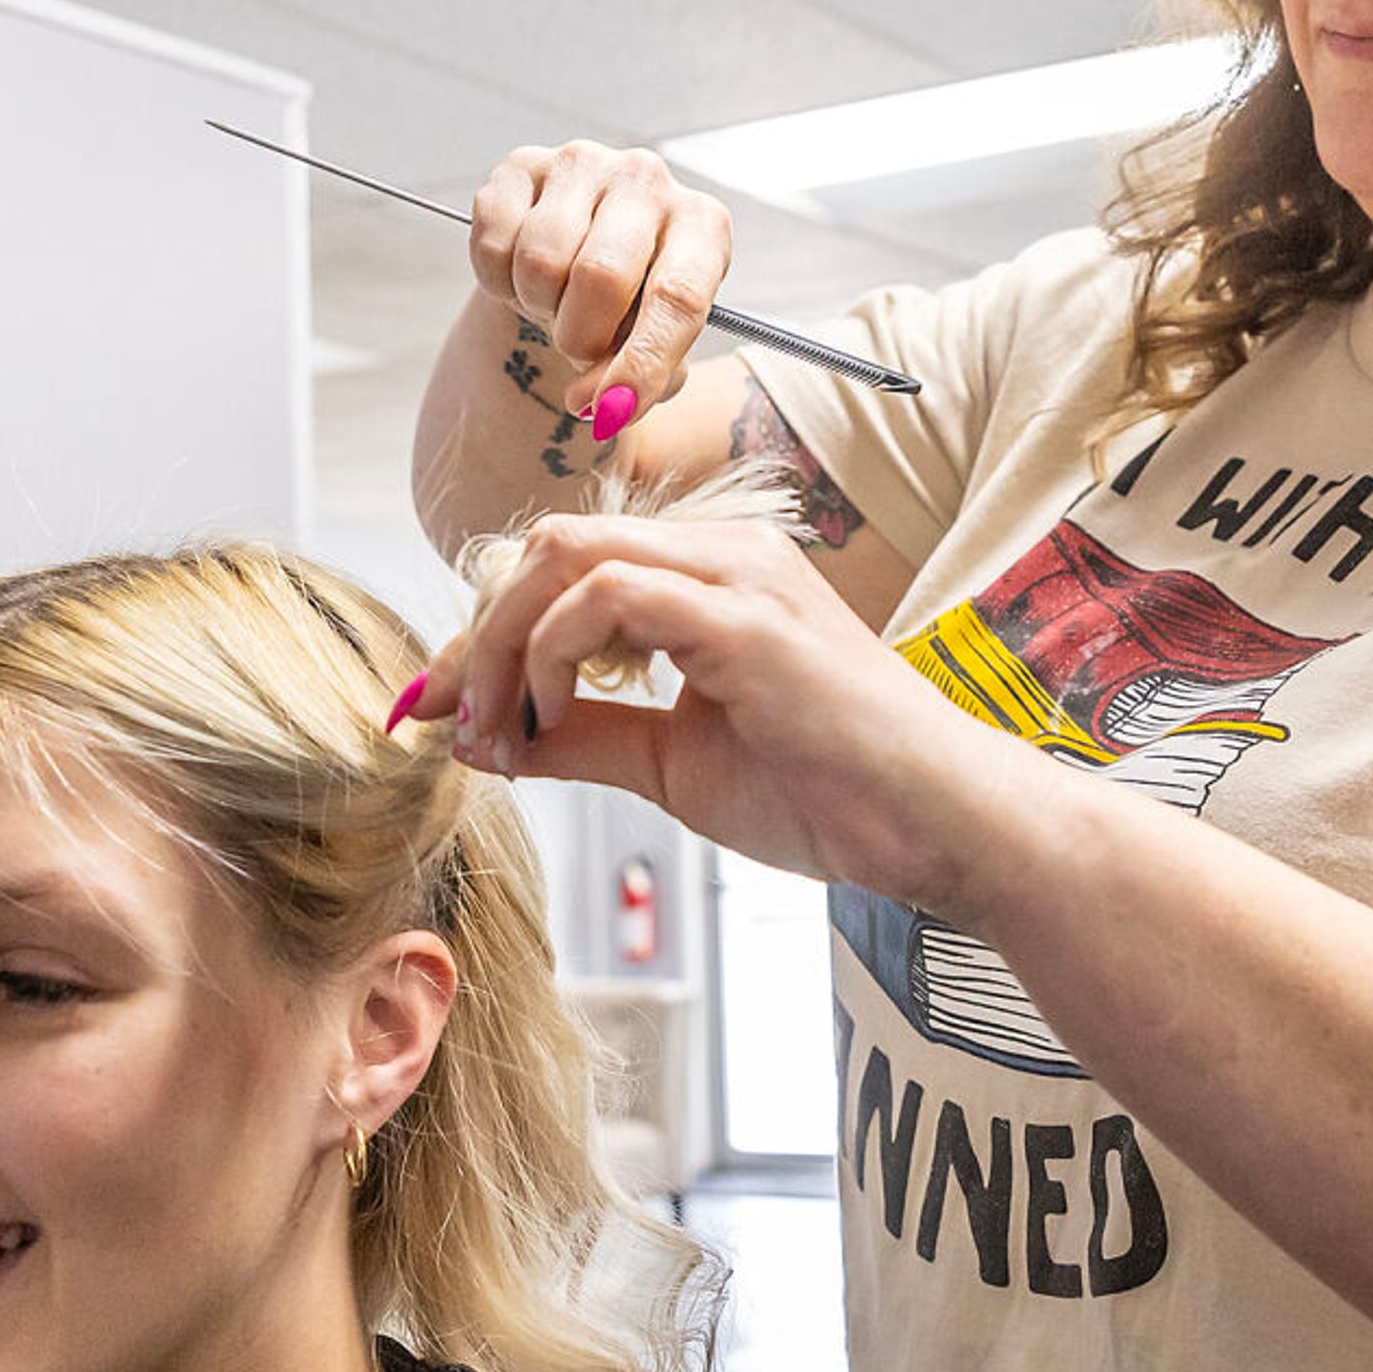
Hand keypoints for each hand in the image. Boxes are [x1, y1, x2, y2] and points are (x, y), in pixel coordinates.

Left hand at [397, 513, 1040, 913]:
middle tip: (450, 718)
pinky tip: (548, 714)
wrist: (934, 826)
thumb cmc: (831, 793)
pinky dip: (552, 652)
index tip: (438, 707)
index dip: (484, 631)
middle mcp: (723, 553)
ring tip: (494, 727)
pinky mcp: (745, 618)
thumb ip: (583, 737)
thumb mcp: (672, 765)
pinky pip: (610, 596)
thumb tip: (485, 738)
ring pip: (566, 554)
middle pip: (549, 545)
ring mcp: (737, 575)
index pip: (565, 566)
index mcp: (711, 575)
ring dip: (502, 642)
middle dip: (477, 630)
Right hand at [470, 142, 732, 433]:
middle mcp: (646, 179)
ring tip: (556, 303)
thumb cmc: (629, 307)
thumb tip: (595, 404)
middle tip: (580, 348)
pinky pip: (493, 244)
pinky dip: (499, 282)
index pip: (677, 297)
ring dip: (539, 307)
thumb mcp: (653, 344)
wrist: (578, 262)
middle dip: (581, 337)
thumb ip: (638, 380)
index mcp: (701, 224)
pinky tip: (523, 276)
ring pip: (539, 262)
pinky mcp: (522, 165)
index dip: (642, 363)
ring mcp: (583, 163)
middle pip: (601, 277)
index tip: (613, 411)